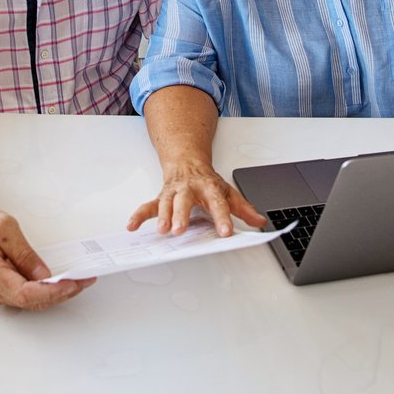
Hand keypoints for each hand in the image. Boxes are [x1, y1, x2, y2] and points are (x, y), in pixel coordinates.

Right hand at [0, 207, 94, 309]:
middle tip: (84, 280)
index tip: (72, 283)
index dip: (50, 292)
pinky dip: (45, 291)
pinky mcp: (1, 290)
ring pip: (30, 302)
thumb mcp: (2, 226)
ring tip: (79, 280)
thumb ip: (22, 251)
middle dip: (60, 293)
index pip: (23, 293)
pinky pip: (26, 296)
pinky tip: (61, 282)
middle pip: (30, 301)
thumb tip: (42, 274)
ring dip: (55, 293)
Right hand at [127, 161, 266, 236]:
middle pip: (185, 201)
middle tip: (180, 230)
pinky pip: (148, 206)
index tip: (225, 232)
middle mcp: (190, 189)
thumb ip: (243, 209)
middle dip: (182, 215)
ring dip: (164, 216)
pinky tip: (132, 225)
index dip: (222, 218)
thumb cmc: (207, 181)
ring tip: (163, 230)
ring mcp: (174, 193)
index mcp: (209, 188)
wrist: (187, 160)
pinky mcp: (161, 197)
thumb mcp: (228, 192)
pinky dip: (139, 215)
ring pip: (167, 203)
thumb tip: (260, 221)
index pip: (218, 203)